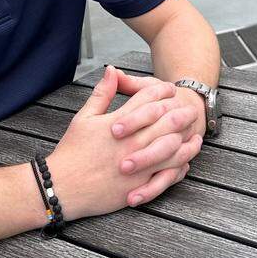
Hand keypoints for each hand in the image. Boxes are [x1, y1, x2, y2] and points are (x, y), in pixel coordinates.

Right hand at [44, 66, 201, 221]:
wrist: (61, 187)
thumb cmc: (72, 152)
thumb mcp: (84, 118)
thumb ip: (102, 93)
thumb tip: (112, 70)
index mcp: (119, 122)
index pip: (148, 99)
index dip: (162, 91)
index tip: (170, 89)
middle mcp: (131, 141)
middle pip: (165, 121)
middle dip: (180, 112)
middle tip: (191, 108)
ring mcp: (137, 164)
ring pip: (172, 149)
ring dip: (186, 140)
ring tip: (195, 134)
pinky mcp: (138, 185)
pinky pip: (166, 174)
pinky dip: (178, 167)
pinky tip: (185, 162)